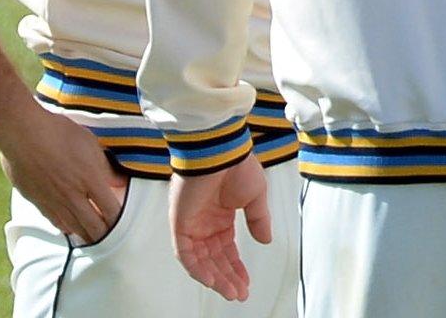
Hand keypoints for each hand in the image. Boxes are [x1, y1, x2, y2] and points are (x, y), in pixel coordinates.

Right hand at [0, 104, 127, 243]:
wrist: (23, 134)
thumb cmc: (59, 133)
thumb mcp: (91, 145)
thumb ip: (106, 167)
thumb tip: (120, 182)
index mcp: (91, 179)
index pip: (112, 210)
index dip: (120, 220)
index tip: (127, 222)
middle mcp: (73, 195)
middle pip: (94, 226)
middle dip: (105, 233)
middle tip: (114, 238)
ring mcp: (54, 200)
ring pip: (74, 227)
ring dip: (86, 235)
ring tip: (95, 239)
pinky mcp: (37, 201)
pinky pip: (55, 221)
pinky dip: (66, 228)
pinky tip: (71, 228)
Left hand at [170, 160, 270, 302]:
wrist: (219, 152)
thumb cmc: (238, 167)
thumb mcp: (256, 197)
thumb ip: (259, 221)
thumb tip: (266, 241)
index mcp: (221, 217)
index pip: (227, 250)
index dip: (237, 267)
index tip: (247, 283)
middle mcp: (205, 224)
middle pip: (215, 259)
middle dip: (228, 278)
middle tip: (239, 294)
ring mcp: (191, 226)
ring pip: (201, 261)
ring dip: (215, 278)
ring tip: (231, 292)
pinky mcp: (180, 225)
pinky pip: (186, 254)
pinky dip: (198, 269)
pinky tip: (213, 280)